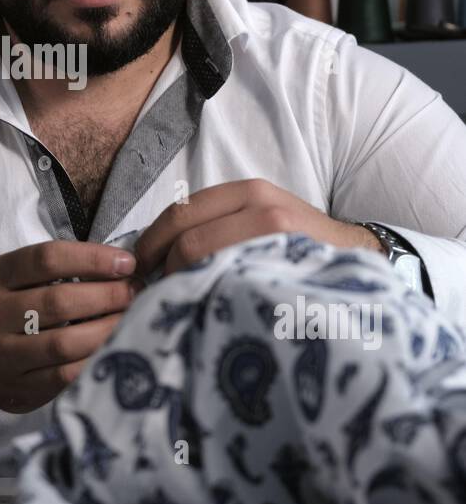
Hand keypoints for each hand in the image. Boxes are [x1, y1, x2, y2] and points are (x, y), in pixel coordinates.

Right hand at [0, 240, 141, 412]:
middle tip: (135, 292)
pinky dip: (94, 360)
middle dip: (107, 295)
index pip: (47, 259)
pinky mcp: (17, 388)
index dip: (93, 258)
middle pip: (59, 302)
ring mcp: (3, 355)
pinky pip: (63, 377)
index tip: (127, 263)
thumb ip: (56, 269)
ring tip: (132, 319)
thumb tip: (120, 266)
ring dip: (107, 329)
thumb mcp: (15, 278)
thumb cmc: (6, 308)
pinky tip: (113, 348)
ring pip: (63, 343)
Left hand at [133, 179, 384, 280]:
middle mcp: (261, 205)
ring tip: (183, 304)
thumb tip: (155, 255)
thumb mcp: (260, 220)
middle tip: (160, 294)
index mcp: (247, 192)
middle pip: (186, 238)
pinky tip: (210, 312)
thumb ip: (217, 226)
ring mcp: (277, 234)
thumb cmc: (299, 246)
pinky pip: (231, 282)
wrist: (362, 259)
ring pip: (203, 260)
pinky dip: (211, 297)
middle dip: (165, 270)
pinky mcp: (288, 264)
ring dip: (184, 285)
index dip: (151, 244)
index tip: (141, 270)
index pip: (180, 213)